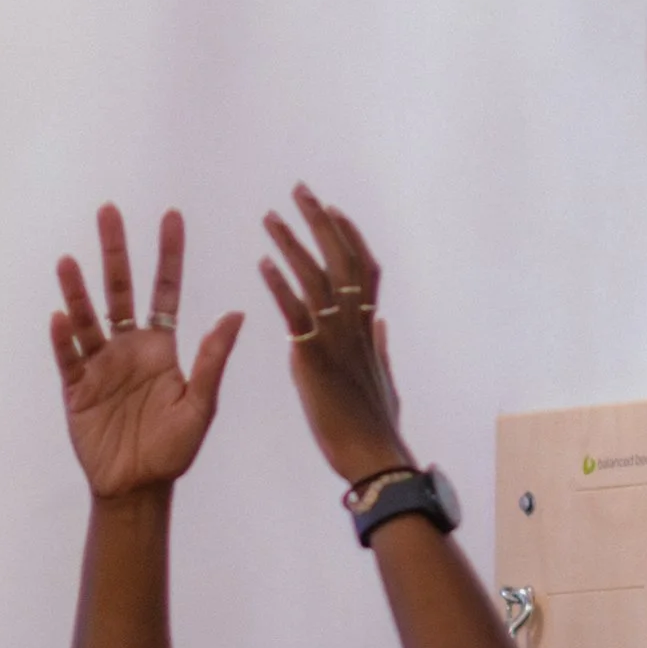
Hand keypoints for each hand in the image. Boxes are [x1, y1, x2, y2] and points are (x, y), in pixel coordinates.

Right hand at [53, 206, 243, 499]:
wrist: (137, 488)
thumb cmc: (172, 451)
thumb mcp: (200, 406)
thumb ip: (212, 361)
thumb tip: (235, 314)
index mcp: (160, 348)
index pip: (164, 290)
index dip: (168, 255)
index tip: (171, 216)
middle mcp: (128, 348)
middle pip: (120, 290)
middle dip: (115, 252)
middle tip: (109, 211)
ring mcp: (99, 365)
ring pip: (87, 318)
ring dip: (77, 291)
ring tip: (68, 262)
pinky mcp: (76, 388)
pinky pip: (68, 358)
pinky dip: (63, 339)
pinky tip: (59, 318)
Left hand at [259, 187, 411, 488]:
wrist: (374, 455)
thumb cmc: (376, 426)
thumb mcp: (384, 379)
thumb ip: (379, 348)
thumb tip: (380, 324)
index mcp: (368, 328)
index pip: (364, 267)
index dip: (349, 235)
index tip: (334, 210)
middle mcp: (355, 324)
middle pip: (341, 257)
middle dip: (320, 221)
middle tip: (300, 191)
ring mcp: (336, 337)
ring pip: (315, 276)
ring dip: (292, 242)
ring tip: (270, 217)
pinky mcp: (314, 356)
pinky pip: (295, 311)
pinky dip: (279, 284)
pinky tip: (262, 263)